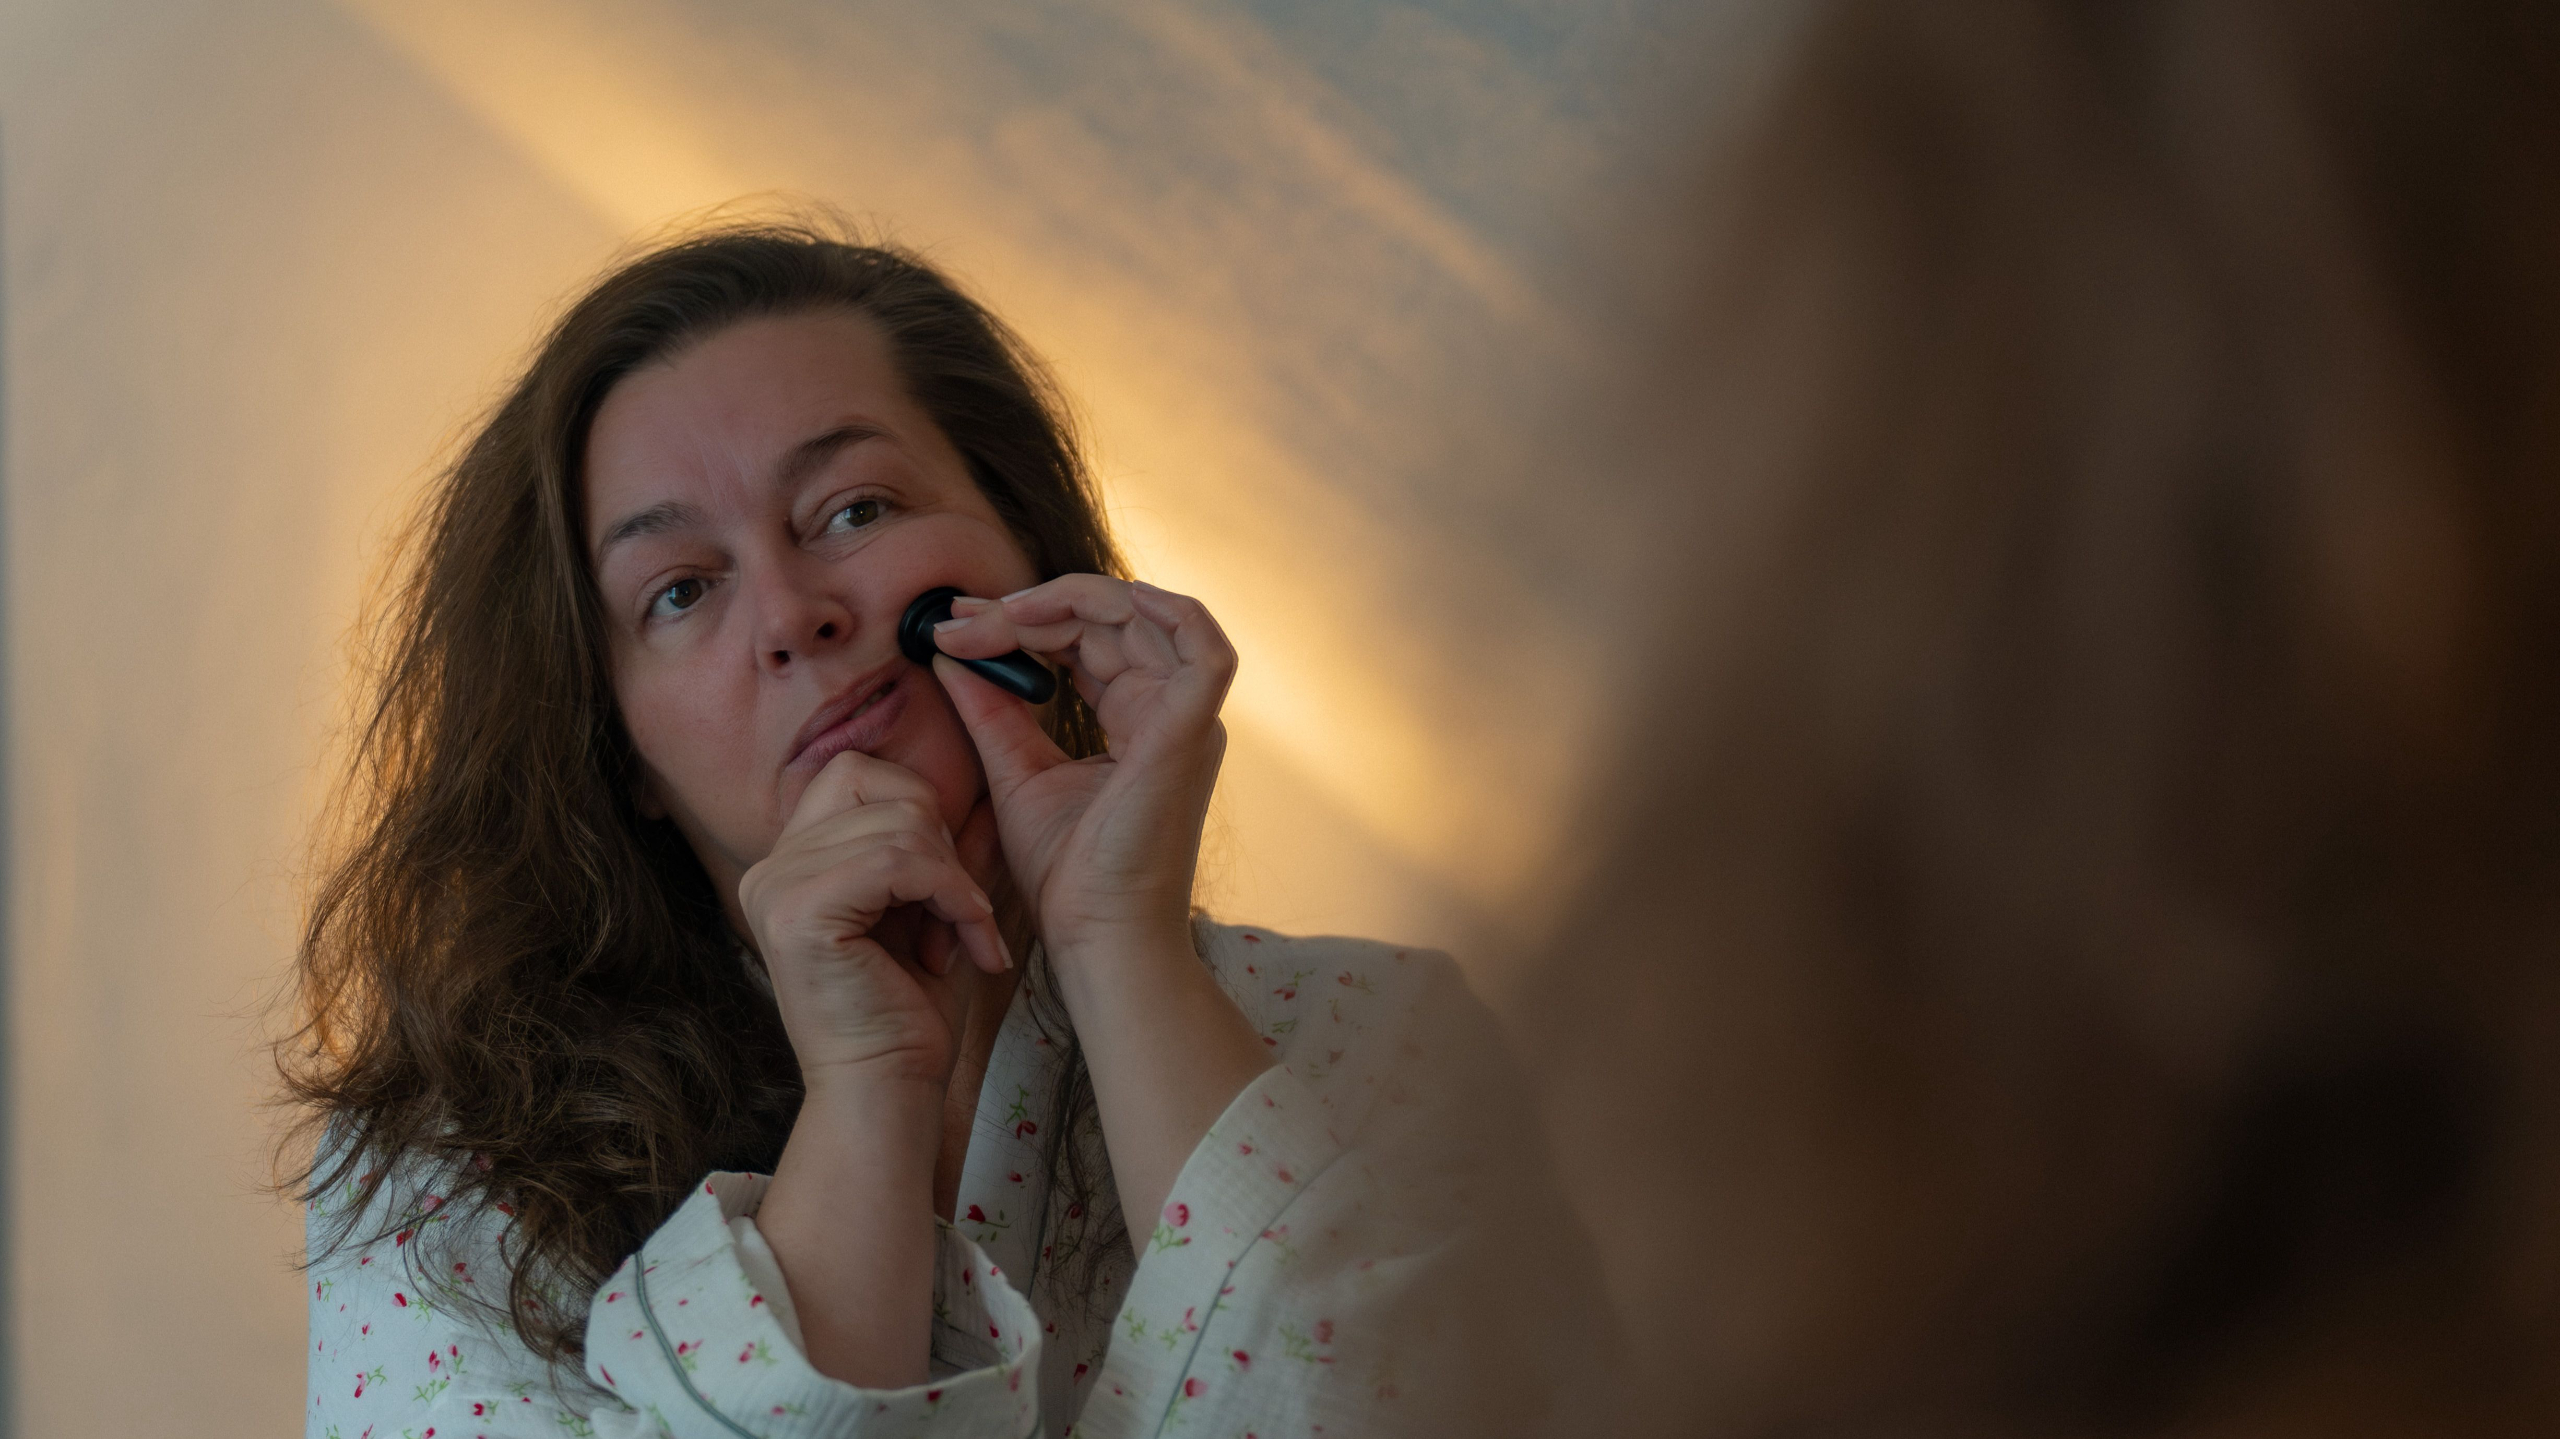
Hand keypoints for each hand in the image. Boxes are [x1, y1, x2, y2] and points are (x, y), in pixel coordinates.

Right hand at [737, 749, 1011, 1087]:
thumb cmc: (910, 1012)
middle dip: (941, 843)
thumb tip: (986, 791)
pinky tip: (965, 945)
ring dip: (955, 880)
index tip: (950, 884)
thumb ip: (946, 850)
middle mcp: (771, 868)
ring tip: (965, 937)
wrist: (888, 1090)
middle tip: (962, 912)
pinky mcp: (799, 913)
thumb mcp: (933, 911)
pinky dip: (951, 895)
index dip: (920, 811)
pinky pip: (898, 860)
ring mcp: (777, 887)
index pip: (855, 774)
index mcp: (791, 862)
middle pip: (879, 786)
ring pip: (900, 824)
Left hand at [929, 577, 1234, 967]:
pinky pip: (1205, 649)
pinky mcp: (1189, 733)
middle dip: (1031, 608)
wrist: (1095, 936)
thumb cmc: (1068, 874)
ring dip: (1072, 601)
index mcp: (1140, 720)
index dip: (1024, 621)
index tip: (954, 625)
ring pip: (1148, 617)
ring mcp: (1187, 720)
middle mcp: (1171, 711)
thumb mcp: (1015, 770)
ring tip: (1003, 617)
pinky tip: (1095, 602)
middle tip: (960, 620)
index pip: (1088, 639)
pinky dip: (1167, 611)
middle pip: (1112, 619)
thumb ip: (989, 710)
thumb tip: (948, 652)